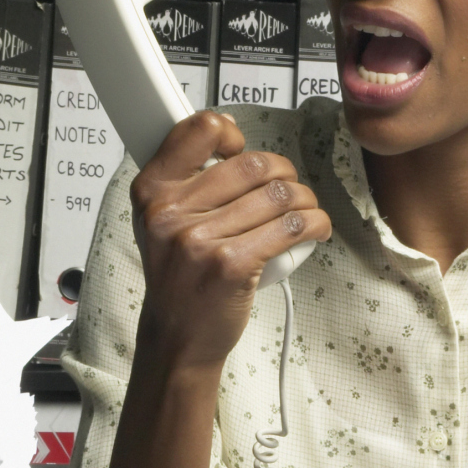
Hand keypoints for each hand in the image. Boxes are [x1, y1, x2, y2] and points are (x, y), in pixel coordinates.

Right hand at [131, 111, 331, 369]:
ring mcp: (200, 240)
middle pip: (254, 164)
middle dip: (285, 173)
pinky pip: (292, 227)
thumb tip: (225, 131)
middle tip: (289, 190)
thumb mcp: (160, 220)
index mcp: (152, 191)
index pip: (200, 130)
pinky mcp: (232, 265)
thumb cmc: (178, 277)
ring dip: (306, 201)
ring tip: (305, 213)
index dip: (230, 133)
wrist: (178, 337)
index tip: (243, 150)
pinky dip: (315, 224)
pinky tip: (315, 229)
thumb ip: (184, 179)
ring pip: (280, 195)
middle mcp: (171, 212)